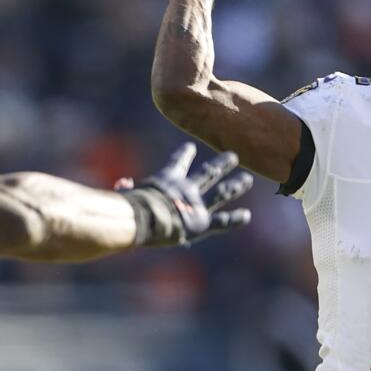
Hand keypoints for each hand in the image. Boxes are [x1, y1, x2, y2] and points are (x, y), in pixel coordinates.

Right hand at [123, 143, 252, 245]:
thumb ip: (127, 190)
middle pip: (209, 173)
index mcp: (168, 180)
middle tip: (233, 156)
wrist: (147, 217)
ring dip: (236, 186)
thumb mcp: (127, 195)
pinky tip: (246, 216)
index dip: (184, 155)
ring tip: (247, 179)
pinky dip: (234, 219)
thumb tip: (123, 185)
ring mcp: (197, 205)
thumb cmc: (132, 206)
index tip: (191, 147)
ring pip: (222, 192)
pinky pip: (221, 221)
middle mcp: (187, 189)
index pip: (177, 163)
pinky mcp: (202, 223)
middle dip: (221, 164)